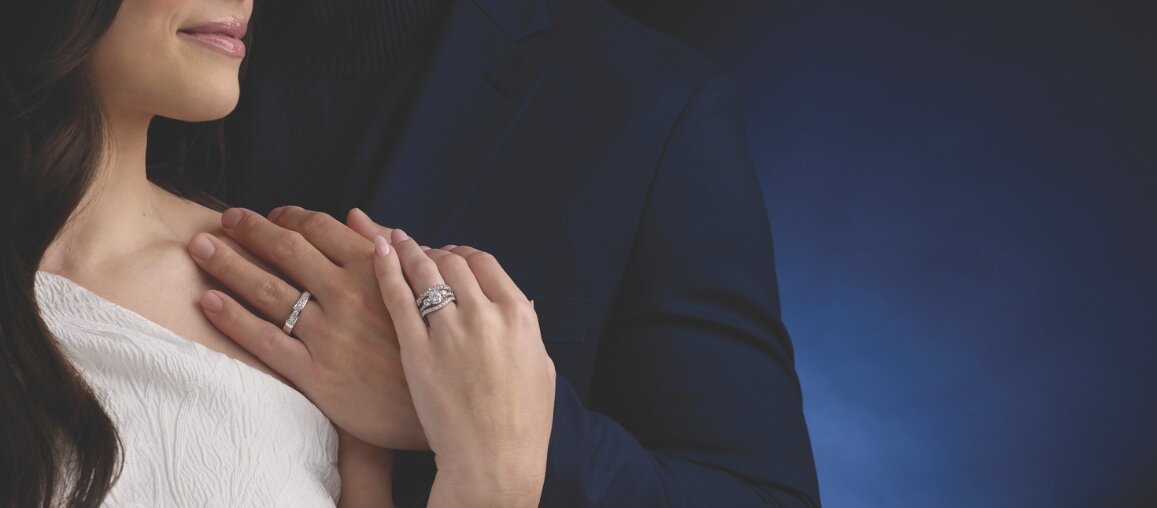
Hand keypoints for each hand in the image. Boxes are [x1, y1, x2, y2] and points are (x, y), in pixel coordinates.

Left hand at [187, 206, 425, 449]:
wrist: (439, 408)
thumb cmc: (432, 346)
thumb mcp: (421, 290)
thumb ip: (387, 251)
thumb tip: (355, 216)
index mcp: (375, 270)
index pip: (320, 228)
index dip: (288, 216)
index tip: (270, 215)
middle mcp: (348, 295)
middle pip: (287, 251)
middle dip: (250, 231)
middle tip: (225, 220)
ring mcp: (329, 335)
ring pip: (268, 291)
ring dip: (229, 264)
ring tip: (201, 249)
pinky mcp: (316, 374)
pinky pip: (266, 341)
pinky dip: (234, 319)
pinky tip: (210, 301)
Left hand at [370, 229, 555, 507]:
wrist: (494, 460)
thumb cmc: (522, 424)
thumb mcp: (541, 369)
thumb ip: (529, 332)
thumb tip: (524, 306)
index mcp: (519, 316)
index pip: (486, 263)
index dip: (465, 254)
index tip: (452, 255)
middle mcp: (486, 314)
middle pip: (454, 262)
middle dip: (434, 251)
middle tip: (418, 250)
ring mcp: (450, 330)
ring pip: (425, 271)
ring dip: (408, 250)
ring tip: (392, 240)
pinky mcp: (417, 350)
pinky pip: (398, 297)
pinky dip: (386, 268)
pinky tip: (377, 252)